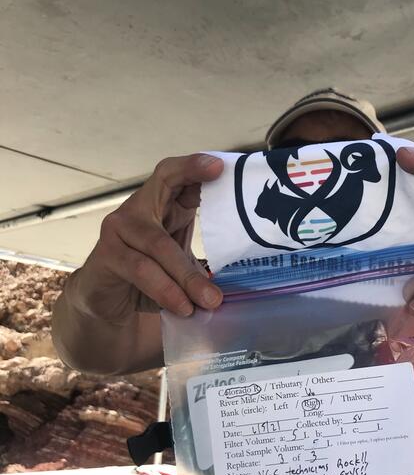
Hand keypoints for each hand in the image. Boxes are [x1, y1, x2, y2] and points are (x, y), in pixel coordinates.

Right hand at [69, 153, 223, 323]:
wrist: (107, 301)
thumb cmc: (149, 275)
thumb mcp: (180, 260)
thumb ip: (204, 256)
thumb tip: (247, 271)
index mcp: (159, 202)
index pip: (174, 174)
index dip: (194, 166)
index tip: (220, 166)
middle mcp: (136, 208)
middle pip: (166, 194)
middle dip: (199, 204)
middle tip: (227, 233)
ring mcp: (117, 229)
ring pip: (158, 245)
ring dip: (187, 277)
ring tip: (210, 300)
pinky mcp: (106, 255)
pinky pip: (141, 269)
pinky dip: (166, 291)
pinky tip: (183, 307)